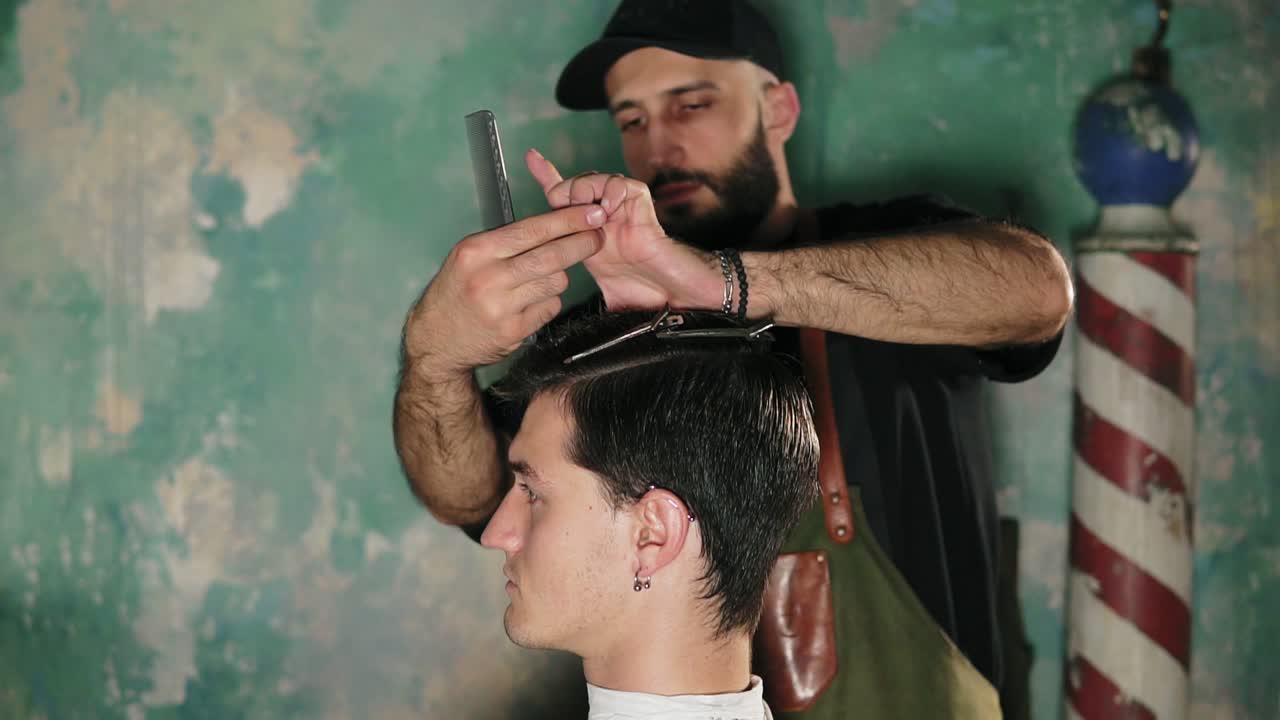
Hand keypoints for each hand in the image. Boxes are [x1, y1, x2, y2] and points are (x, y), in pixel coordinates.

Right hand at [403, 204, 605, 375]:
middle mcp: (488, 277)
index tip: (592, 214)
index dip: (567, 221)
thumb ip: (506, 242)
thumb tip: (555, 224)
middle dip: (582, 243)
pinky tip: (532, 302)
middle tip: (599, 236)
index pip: (532, 230)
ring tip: (544, 277)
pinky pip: (550, 307)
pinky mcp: (514, 331)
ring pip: (555, 282)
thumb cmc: (456, 292)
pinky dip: (549, 301)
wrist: (437, 340)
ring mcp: (501, 307)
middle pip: (551, 256)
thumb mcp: (469, 257)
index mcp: (477, 251)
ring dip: (559, 276)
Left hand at [525, 149, 723, 311]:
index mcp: (592, 235)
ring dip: (586, 191)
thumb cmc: (651, 297)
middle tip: (568, 214)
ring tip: (591, 214)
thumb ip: (590, 299)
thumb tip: (562, 311)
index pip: (566, 200)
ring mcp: (624, 212)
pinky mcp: (643, 210)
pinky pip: (625, 186)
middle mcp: (607, 219)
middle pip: (576, 184)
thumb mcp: (607, 296)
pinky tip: (609, 210)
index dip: (548, 176)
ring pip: (598, 179)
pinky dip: (613, 191)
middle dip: (565, 191)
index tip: (532, 157)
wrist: (681, 299)